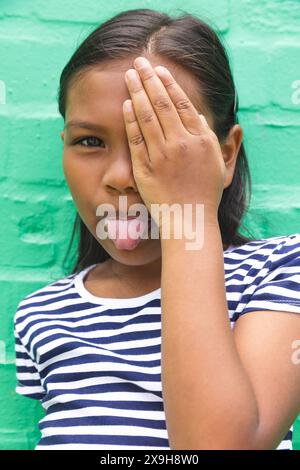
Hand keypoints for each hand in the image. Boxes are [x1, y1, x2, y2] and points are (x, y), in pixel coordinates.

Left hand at [123, 57, 225, 222]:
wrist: (189, 218)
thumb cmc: (205, 192)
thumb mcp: (215, 162)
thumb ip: (207, 136)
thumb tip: (199, 116)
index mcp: (199, 140)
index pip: (182, 104)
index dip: (169, 84)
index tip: (160, 70)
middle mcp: (180, 144)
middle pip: (162, 104)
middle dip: (150, 79)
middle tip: (140, 63)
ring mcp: (161, 156)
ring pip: (147, 117)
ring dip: (138, 92)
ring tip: (129, 76)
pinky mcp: (145, 168)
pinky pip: (136, 139)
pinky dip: (131, 120)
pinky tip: (126, 105)